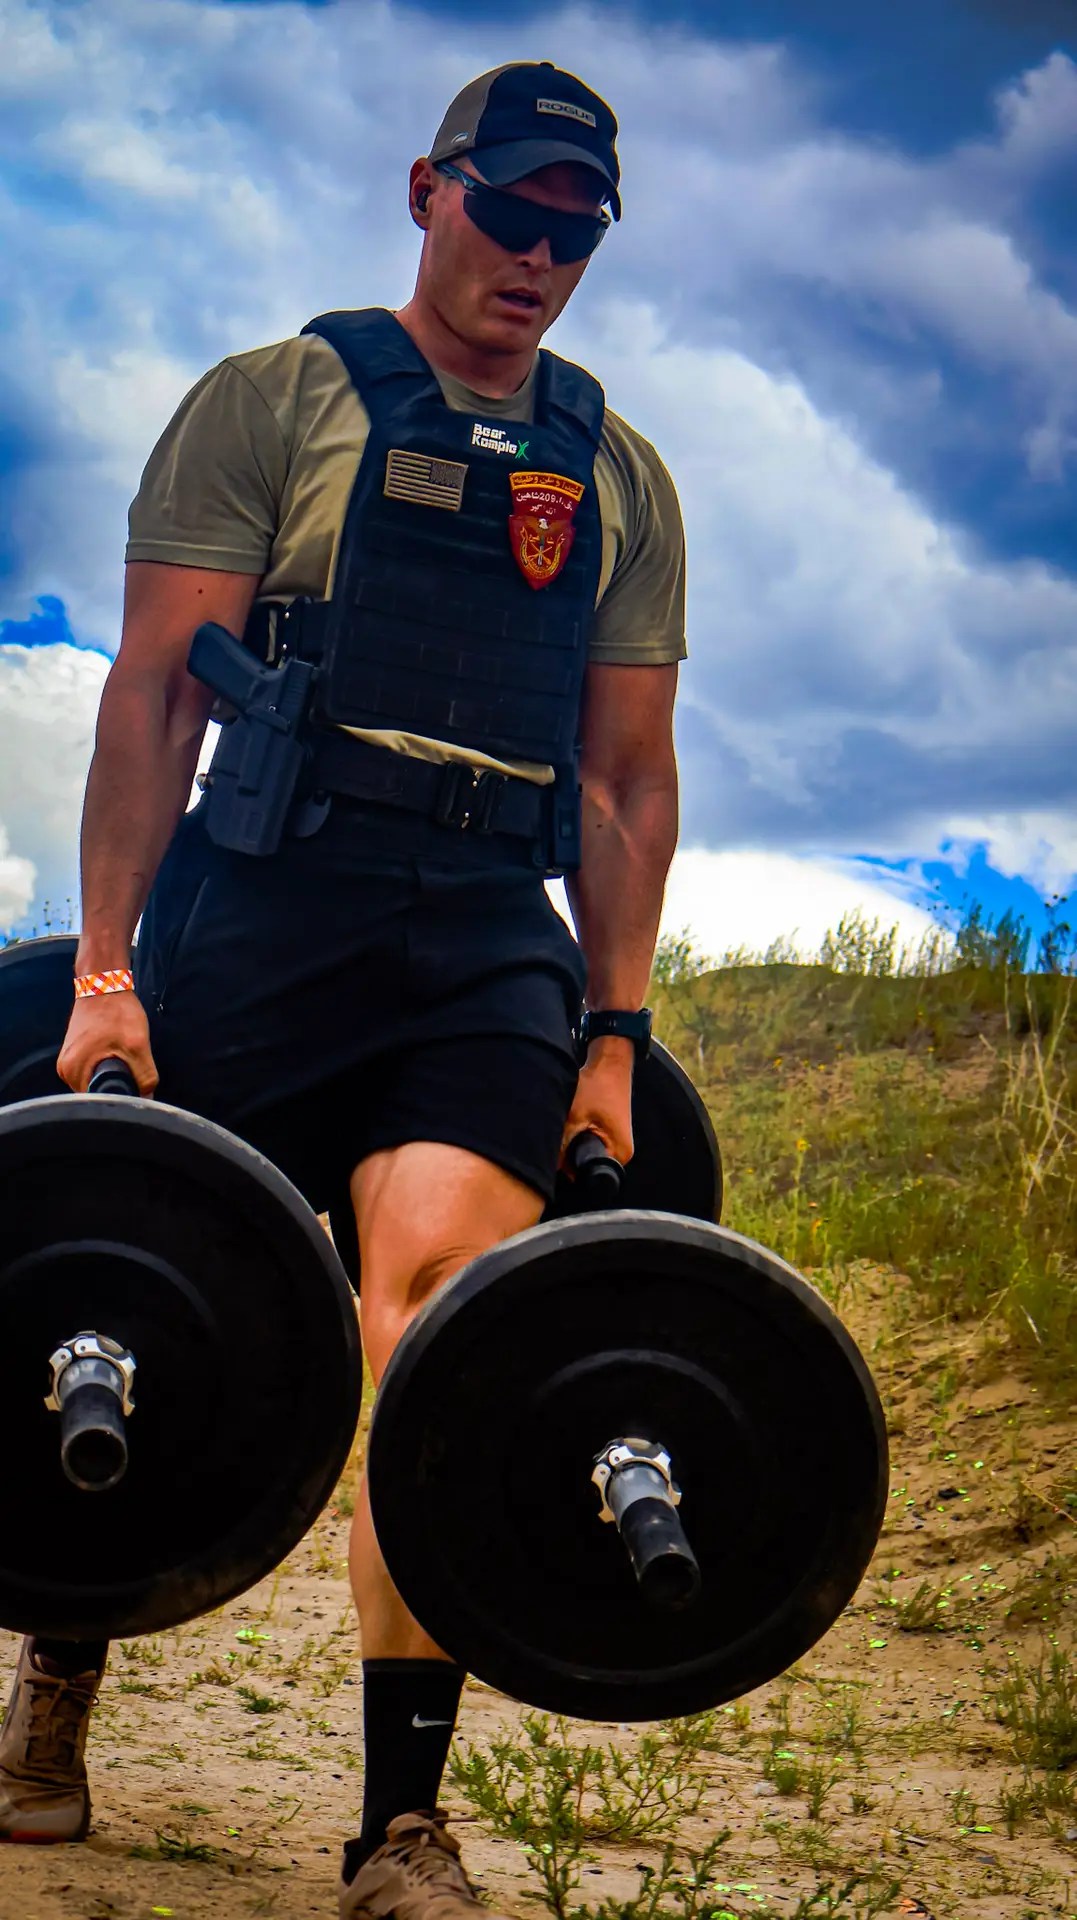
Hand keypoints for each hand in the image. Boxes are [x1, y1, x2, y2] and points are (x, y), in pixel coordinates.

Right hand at [57, 992, 158, 1096]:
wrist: (104, 984)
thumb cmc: (117, 1011)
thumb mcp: (137, 1045)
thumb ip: (144, 1076)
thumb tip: (147, 1099)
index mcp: (75, 1071)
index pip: (99, 1102)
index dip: (120, 1099)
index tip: (134, 1091)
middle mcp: (65, 1071)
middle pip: (97, 1094)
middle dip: (118, 1087)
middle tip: (133, 1071)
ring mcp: (68, 1062)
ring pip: (96, 1082)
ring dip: (113, 1076)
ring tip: (125, 1060)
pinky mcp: (74, 1055)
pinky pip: (93, 1071)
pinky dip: (107, 1067)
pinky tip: (117, 1055)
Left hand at [560, 1036, 634, 1170]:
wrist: (610, 1064)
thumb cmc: (598, 1086)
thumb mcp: (575, 1115)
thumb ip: (561, 1143)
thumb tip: (544, 1164)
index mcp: (618, 1153)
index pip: (586, 1176)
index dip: (566, 1169)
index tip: (552, 1156)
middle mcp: (621, 1154)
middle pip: (585, 1168)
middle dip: (566, 1157)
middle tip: (555, 1138)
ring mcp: (616, 1144)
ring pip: (584, 1156)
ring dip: (570, 1146)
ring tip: (565, 1127)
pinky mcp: (609, 1135)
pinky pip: (588, 1145)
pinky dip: (576, 1137)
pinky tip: (571, 1124)